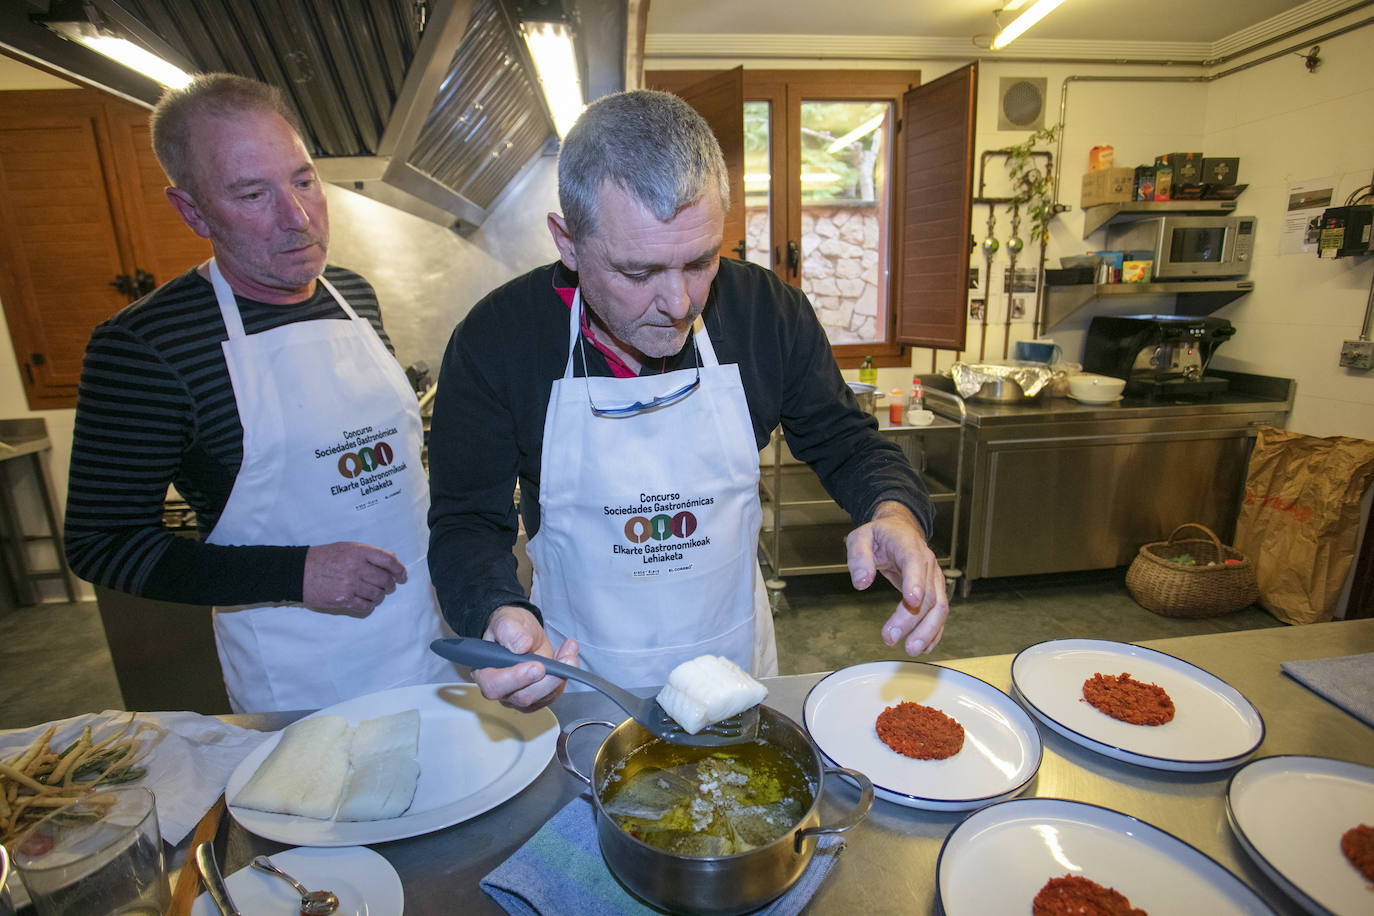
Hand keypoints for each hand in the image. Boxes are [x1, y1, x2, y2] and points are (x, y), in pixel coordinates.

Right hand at [302, 542, 405, 613]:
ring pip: (378, 595)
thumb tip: (393, 561)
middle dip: (390, 585)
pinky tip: (365, 602)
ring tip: (374, 593)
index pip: (389, 561)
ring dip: (379, 596)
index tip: (402, 576)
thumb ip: (370, 553)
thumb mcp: (347, 547)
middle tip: (387, 586)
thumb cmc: (324, 558)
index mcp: (359, 552)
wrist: (299, 572)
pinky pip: (366, 606)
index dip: (400, 570)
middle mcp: (356, 567)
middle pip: (385, 580)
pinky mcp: (343, 600)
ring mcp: (350, 585)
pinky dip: (369, 606)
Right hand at [475, 606, 579, 710]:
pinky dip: (565, 676)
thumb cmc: (510, 629)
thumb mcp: (506, 622)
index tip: (537, 667)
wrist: (523, 633)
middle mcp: (502, 690)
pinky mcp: (538, 697)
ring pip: (542, 698)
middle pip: (523, 697)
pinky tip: (567, 656)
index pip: (494, 685)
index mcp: (485, 672)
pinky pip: (553, 693)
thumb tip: (521, 646)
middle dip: (547, 681)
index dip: (516, 679)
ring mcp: (520, 696)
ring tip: (569, 653)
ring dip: (560, 677)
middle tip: (563, 661)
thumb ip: (509, 631)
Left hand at [845, 501, 948, 655]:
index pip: (915, 563)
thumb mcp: (860, 538)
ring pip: (939, 607)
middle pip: (927, 594)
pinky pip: (939, 613)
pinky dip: (934, 631)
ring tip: (910, 649)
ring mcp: (934, 578)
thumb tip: (861, 583)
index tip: (910, 601)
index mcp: (908, 546)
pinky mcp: (935, 590)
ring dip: (927, 631)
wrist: (900, 530)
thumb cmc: (879, 535)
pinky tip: (923, 647)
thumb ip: (859, 558)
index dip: (915, 582)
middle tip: (890, 637)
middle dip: (911, 619)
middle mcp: (927, 563)